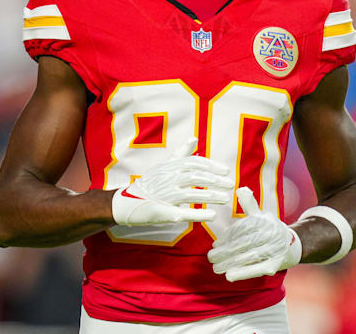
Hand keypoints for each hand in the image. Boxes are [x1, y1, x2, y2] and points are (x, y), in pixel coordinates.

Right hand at [111, 137, 232, 225]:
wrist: (125, 202)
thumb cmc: (149, 183)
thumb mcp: (164, 165)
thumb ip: (181, 153)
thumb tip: (194, 138)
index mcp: (170, 166)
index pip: (194, 163)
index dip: (211, 166)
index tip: (226, 170)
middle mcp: (167, 179)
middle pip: (195, 177)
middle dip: (215, 180)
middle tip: (230, 184)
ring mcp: (165, 195)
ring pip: (191, 193)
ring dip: (210, 196)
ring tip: (225, 198)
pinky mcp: (162, 212)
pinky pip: (183, 213)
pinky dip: (198, 214)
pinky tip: (212, 215)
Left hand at [206, 187, 300, 281]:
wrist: (291, 246)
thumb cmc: (269, 229)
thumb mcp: (260, 215)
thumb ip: (249, 203)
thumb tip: (240, 189)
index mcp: (265, 220)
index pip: (242, 229)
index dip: (226, 237)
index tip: (214, 245)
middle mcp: (272, 233)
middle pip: (244, 243)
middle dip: (225, 251)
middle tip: (211, 257)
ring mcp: (275, 248)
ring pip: (249, 256)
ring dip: (230, 263)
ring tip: (216, 267)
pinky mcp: (276, 263)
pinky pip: (257, 269)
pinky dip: (243, 273)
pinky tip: (230, 276)